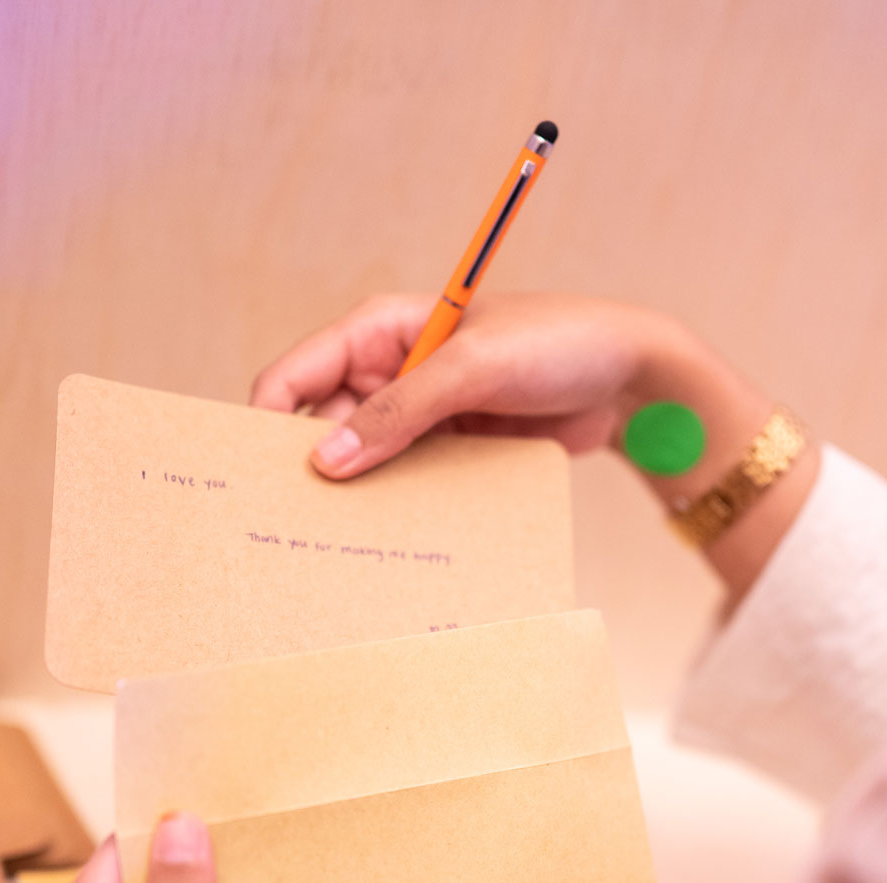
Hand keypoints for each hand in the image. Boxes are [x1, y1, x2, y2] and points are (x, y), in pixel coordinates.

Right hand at [251, 290, 810, 604]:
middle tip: (294, 529)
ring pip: (365, 466)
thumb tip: (328, 459)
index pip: (297, 374)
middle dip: (310, 473)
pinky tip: (395, 545)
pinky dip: (402, 511)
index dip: (267, 421)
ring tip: (341, 547)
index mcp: (380, 331)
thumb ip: (401, 411)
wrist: (633, 381)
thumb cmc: (559, 344)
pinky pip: (410, 486)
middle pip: (322, 430)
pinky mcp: (451, 452)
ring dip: (358, 500)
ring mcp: (421, 417)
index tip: (253, 476)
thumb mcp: (475, 367)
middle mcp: (390, 373)